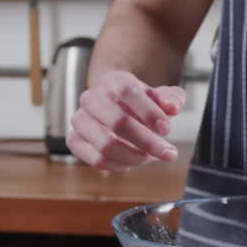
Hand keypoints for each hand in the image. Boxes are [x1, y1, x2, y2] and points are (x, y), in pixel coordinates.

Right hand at [66, 70, 185, 169]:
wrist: (115, 106)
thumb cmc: (140, 103)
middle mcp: (92, 98)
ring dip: (134, 156)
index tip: (167, 129)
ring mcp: (80, 119)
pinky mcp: (74, 140)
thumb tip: (172, 107)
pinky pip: (96, 160)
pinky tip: (134, 162)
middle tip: (168, 153)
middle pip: (117, 121)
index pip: (127, 92)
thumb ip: (171, 98)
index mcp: (113, 81)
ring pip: (105, 145)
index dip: (149, 112)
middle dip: (147, 141)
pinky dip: (119, 165)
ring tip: (151, 158)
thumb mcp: (161, 96)